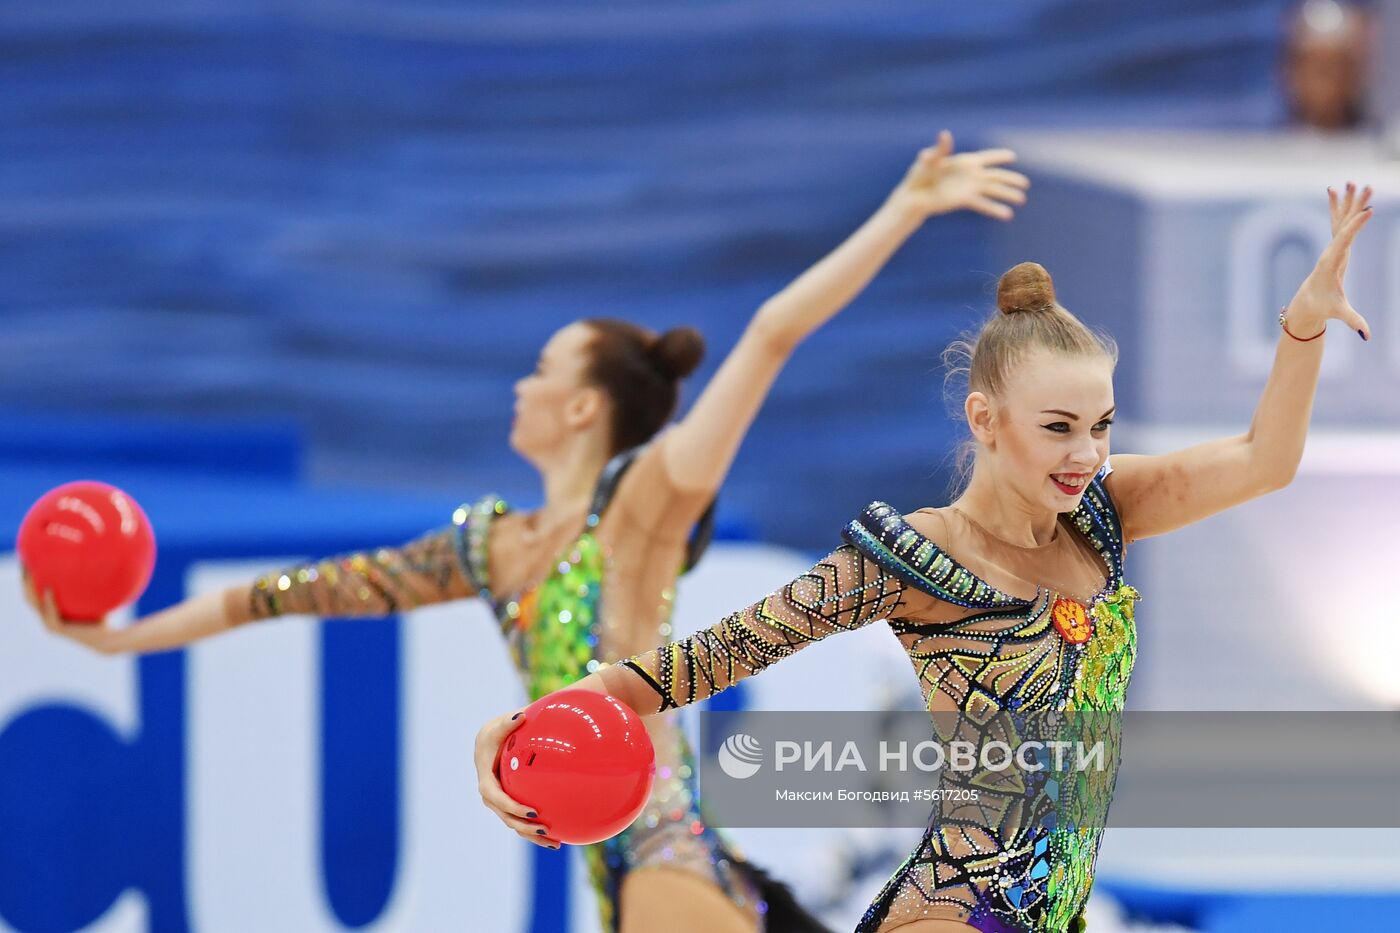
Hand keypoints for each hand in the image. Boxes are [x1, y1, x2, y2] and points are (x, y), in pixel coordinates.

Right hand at [22, 566, 123, 654]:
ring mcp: (51, 625)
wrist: (108, 639)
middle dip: (26, 582)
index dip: (29, 581)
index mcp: (51, 612)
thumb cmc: (101, 619)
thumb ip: (87, 588)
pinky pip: (51, 614)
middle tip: (26, 564)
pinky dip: (49, 602)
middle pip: (30, 599)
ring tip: (31, 574)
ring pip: (34, 606)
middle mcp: (48, 619)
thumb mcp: (91, 600)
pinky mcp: (58, 630)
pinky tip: (49, 590)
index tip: (30, 563)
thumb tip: (92, 565)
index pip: (34, 595)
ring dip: (31, 589)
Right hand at [473, 710, 560, 848]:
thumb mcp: (500, 724)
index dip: (511, 807)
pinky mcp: (511, 805)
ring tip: (556, 842)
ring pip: (515, 824)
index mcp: (486, 779)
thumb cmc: (498, 732)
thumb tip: (521, 715)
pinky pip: (523, 820)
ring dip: (533, 836)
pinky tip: (559, 836)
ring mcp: (501, 802)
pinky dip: (537, 830)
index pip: (496, 798)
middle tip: (546, 828)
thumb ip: (508, 722)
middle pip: (505, 817)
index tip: (532, 811)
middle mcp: (491, 795)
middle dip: (524, 826)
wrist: (493, 741)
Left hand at [887, 130, 1028, 220]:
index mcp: (965, 162)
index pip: (986, 158)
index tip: (1013, 156)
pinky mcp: (965, 200)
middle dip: (1010, 179)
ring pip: (993, 191)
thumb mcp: (930, 160)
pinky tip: (1007, 215)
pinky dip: (995, 209)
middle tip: (1025, 184)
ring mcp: (969, 188)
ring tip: (1022, 199)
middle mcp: (971, 175)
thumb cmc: (920, 175)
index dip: (999, 156)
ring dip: (1007, 194)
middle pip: (995, 176)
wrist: (915, 196)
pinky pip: (983, 204)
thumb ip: (940, 149)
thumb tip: (945, 134)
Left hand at [1284, 184, 1373, 339]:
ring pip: (1340, 220)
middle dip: (1354, 206)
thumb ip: (1353, 321)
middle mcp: (1330, 251)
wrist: (1306, 305)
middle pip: (1343, 224)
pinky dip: (1339, 207)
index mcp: (1331, 262)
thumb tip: (1367, 336)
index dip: (1355, 226)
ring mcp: (1332, 248)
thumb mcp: (1338, 312)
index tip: (1367, 210)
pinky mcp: (1334, 248)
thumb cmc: (1323, 307)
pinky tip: (1336, 191)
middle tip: (1364, 187)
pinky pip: (1336, 223)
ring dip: (1348, 201)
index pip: (1344, 240)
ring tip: (1353, 181)